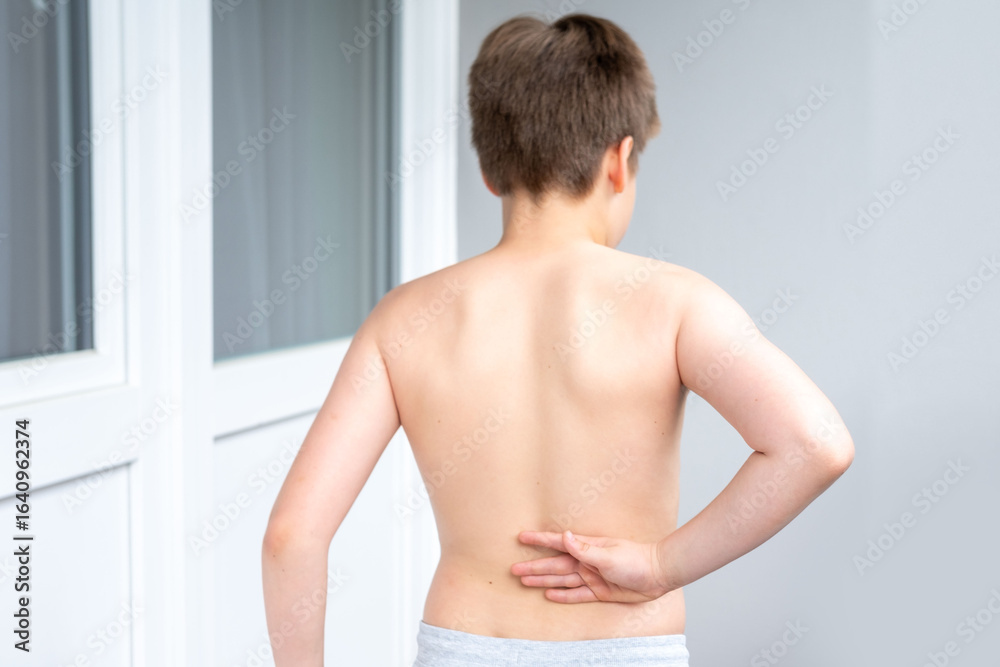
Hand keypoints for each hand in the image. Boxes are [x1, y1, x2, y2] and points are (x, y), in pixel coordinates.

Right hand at [510, 530, 672, 602]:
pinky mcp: (599, 592)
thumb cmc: (635, 560)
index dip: (539, 540)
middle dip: (534, 567)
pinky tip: (549, 594)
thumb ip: (584, 549)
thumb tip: (564, 536)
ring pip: (561, 579)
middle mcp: (586, 562)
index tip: (522, 537)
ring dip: (543, 580)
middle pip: (554, 565)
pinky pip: (576, 594)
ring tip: (525, 582)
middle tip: (514, 570)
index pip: (557, 543)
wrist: (657, 575)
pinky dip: (562, 595)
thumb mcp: (608, 554)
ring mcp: (592, 577)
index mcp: (587, 548)